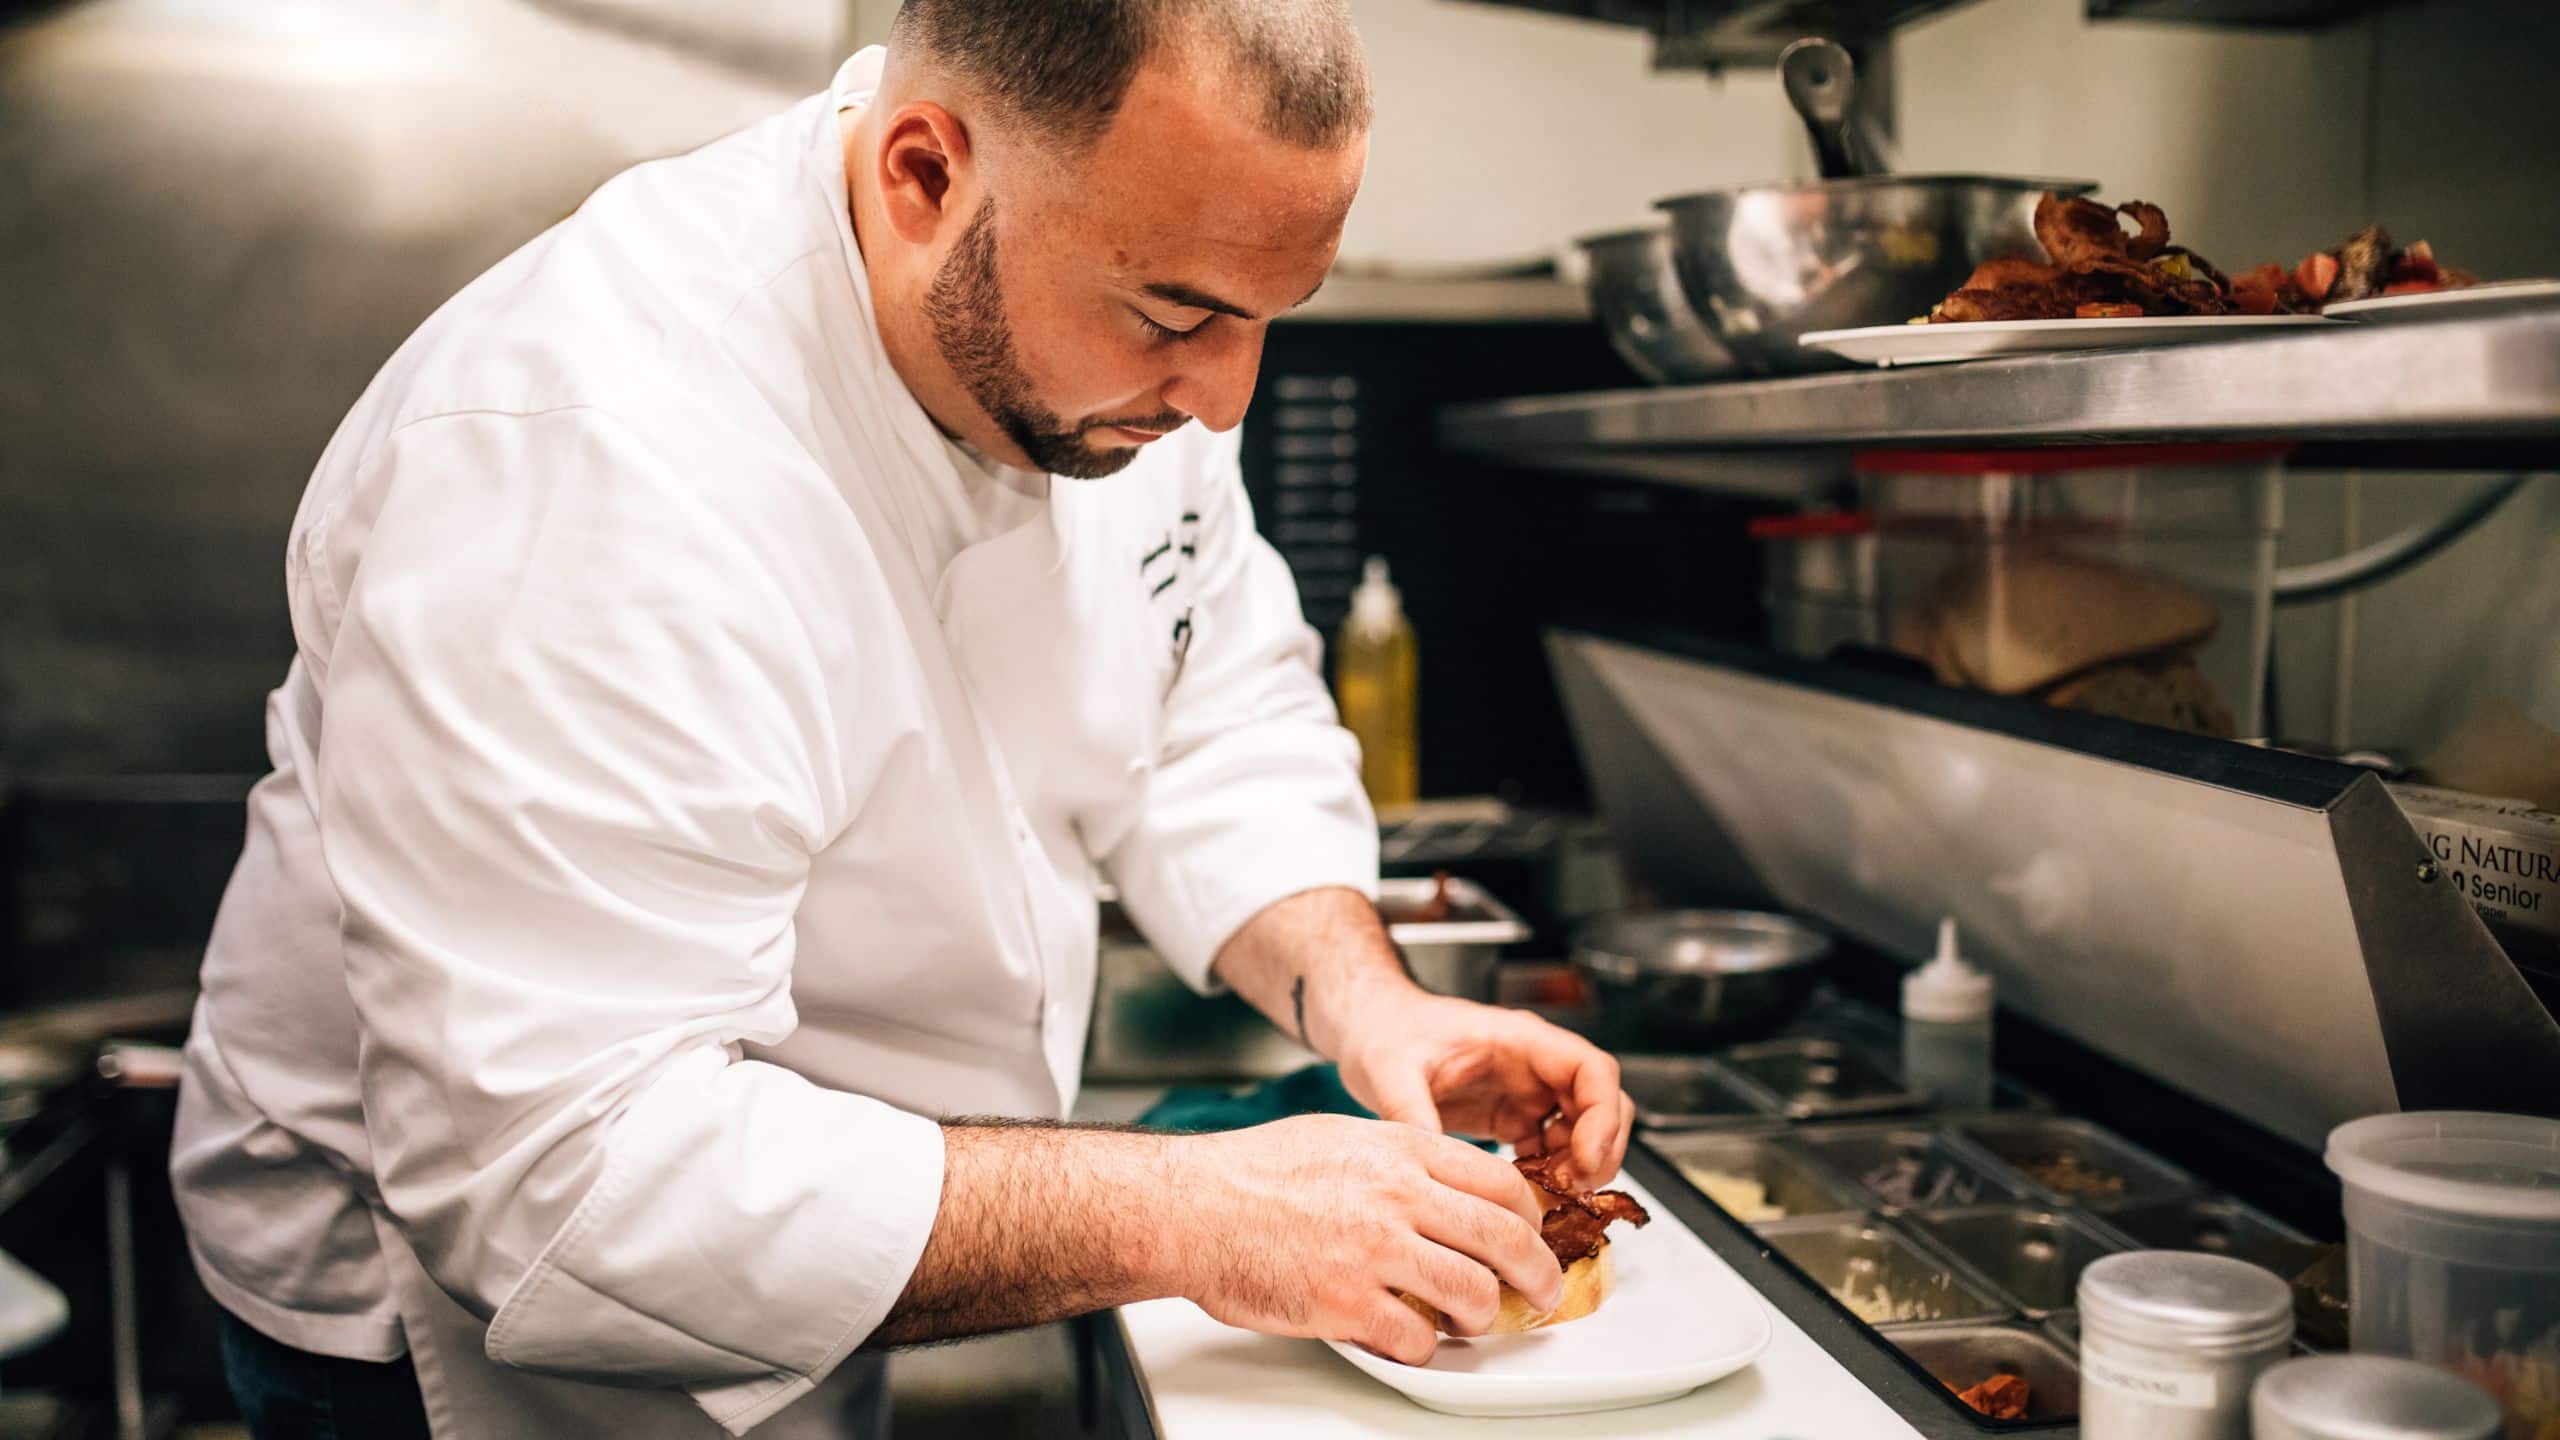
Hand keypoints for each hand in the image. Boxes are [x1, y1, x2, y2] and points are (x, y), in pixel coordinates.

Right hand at [1163, 1114, 1562, 1363]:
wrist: (1190, 1207)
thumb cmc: (1252, 1172)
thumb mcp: (1342, 1136)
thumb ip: (1401, 1159)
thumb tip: (1449, 1189)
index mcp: (1400, 1150)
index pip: (1502, 1184)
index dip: (1532, 1220)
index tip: (1533, 1238)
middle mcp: (1396, 1195)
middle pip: (1506, 1239)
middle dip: (1538, 1275)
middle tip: (1542, 1294)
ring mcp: (1374, 1250)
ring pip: (1474, 1293)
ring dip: (1483, 1317)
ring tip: (1472, 1322)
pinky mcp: (1346, 1303)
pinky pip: (1418, 1338)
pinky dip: (1424, 1348)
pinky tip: (1411, 1339)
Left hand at [1334, 992, 1633, 1185]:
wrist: (1369, 1027)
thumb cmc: (1385, 1030)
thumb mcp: (1391, 1071)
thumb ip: (1413, 1116)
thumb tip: (1432, 1172)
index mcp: (1520, 1040)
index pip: (1592, 1071)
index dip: (1602, 1118)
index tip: (1586, 1161)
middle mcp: (1533, 1065)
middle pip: (1602, 1106)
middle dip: (1599, 1152)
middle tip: (1570, 1192)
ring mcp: (1526, 1092)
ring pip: (1582, 1132)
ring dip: (1576, 1169)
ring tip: (1544, 1202)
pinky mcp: (1510, 1117)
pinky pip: (1551, 1149)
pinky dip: (1549, 1176)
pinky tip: (1522, 1199)